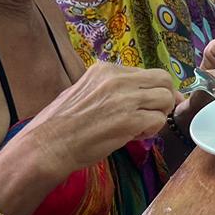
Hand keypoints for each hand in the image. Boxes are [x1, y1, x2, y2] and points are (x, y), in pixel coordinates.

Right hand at [21, 62, 177, 177]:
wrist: (49, 144)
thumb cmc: (61, 123)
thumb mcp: (84, 90)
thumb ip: (110, 88)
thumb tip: (136, 93)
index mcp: (106, 70)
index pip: (147, 73)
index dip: (155, 89)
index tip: (153, 103)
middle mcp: (118, 79)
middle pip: (164, 80)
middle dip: (165, 98)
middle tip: (156, 114)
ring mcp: (125, 98)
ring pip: (165, 99)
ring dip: (159, 115)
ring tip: (141, 127)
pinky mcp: (130, 120)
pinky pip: (159, 120)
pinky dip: (152, 130)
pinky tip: (135, 136)